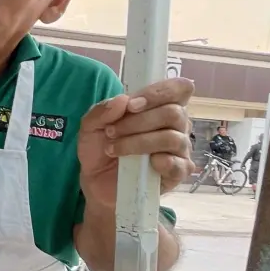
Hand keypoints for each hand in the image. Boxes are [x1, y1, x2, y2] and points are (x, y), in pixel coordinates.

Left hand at [77, 78, 194, 209]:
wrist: (95, 181)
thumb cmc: (99, 148)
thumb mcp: (90, 127)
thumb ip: (102, 110)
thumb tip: (122, 100)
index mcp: (159, 107)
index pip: (179, 88)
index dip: (159, 92)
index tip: (132, 104)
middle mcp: (176, 125)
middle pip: (173, 113)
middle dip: (137, 121)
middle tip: (111, 132)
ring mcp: (179, 149)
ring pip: (172, 137)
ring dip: (138, 142)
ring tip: (114, 149)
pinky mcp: (177, 173)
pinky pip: (178, 164)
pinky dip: (158, 161)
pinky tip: (139, 165)